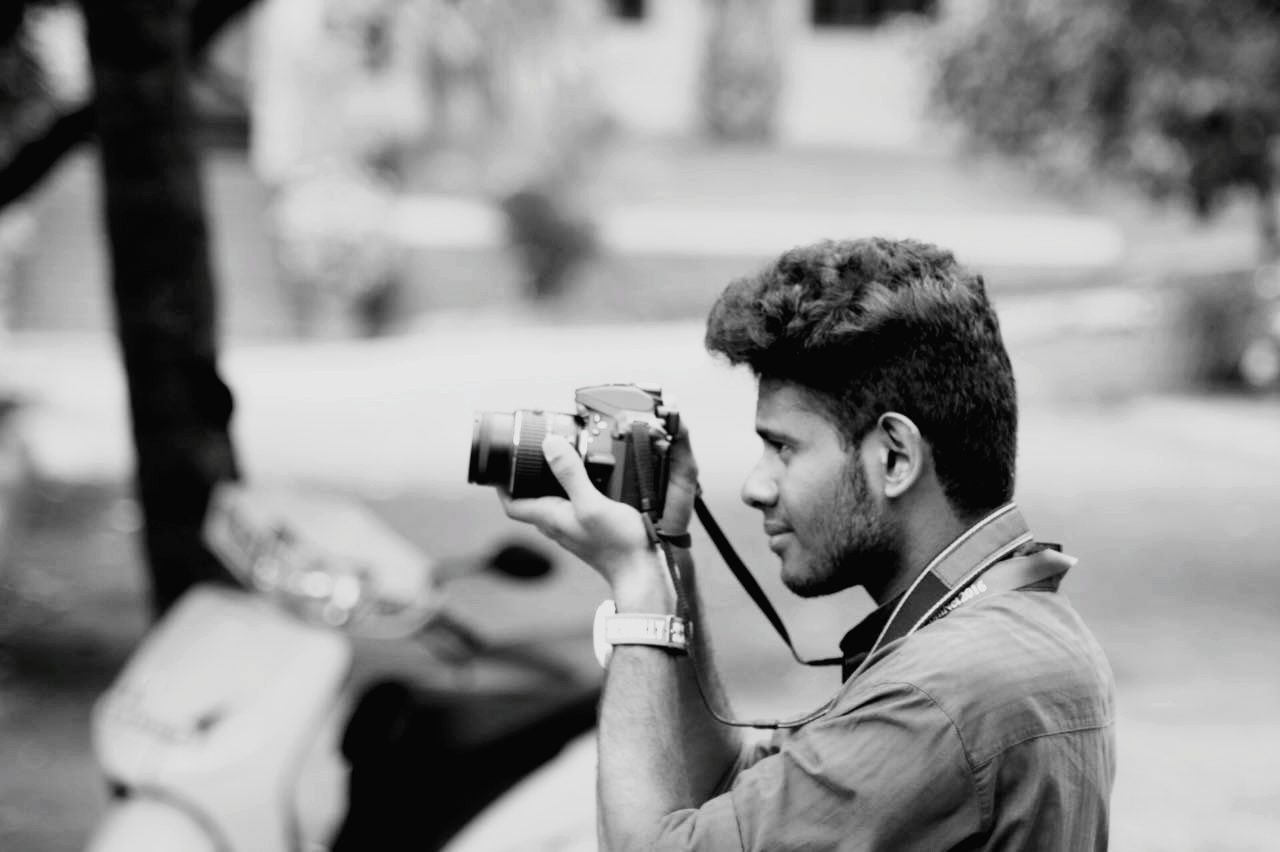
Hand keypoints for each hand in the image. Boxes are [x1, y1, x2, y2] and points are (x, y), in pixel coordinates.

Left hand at [500, 426, 699, 598]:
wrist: (641, 571)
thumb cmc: (617, 544)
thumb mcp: (592, 502)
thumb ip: (570, 474)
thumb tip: (549, 446)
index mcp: (550, 518)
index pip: (512, 505)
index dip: (501, 486)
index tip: (500, 467)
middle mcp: (558, 525)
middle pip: (530, 502)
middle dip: (525, 480)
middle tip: (529, 456)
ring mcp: (573, 529)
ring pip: (551, 504)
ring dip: (550, 485)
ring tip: (557, 462)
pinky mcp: (590, 530)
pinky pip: (572, 508)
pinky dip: (572, 492)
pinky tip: (589, 483)